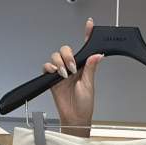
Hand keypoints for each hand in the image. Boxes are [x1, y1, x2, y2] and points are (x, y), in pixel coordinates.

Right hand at [43, 18, 103, 135]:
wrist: (75, 118)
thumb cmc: (84, 105)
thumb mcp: (90, 85)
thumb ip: (91, 68)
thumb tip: (97, 55)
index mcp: (83, 68)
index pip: (85, 48)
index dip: (87, 35)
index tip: (90, 25)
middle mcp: (72, 68)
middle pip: (66, 50)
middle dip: (67, 56)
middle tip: (72, 68)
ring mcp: (61, 73)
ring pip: (56, 56)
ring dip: (60, 62)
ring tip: (65, 74)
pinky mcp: (52, 79)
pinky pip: (47, 67)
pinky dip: (50, 67)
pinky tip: (56, 74)